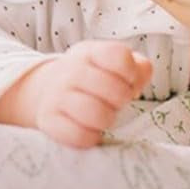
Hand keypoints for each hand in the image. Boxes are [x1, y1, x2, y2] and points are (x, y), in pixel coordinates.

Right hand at [0, 42, 152, 148]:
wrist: (49, 89)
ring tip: (103, 116)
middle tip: (115, 102)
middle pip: (114, 89)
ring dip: (107, 119)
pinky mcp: (48, 120)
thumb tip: (141, 75)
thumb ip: (138, 67)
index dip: (131, 74)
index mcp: (91, 52)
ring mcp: (57, 94)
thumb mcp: (113, 65)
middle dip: (122, 100)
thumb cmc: (93, 78)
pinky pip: (79, 136)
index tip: (128, 82)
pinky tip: (91, 129)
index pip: (119, 56)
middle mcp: (71, 69)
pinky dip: (91, 137)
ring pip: (96, 114)